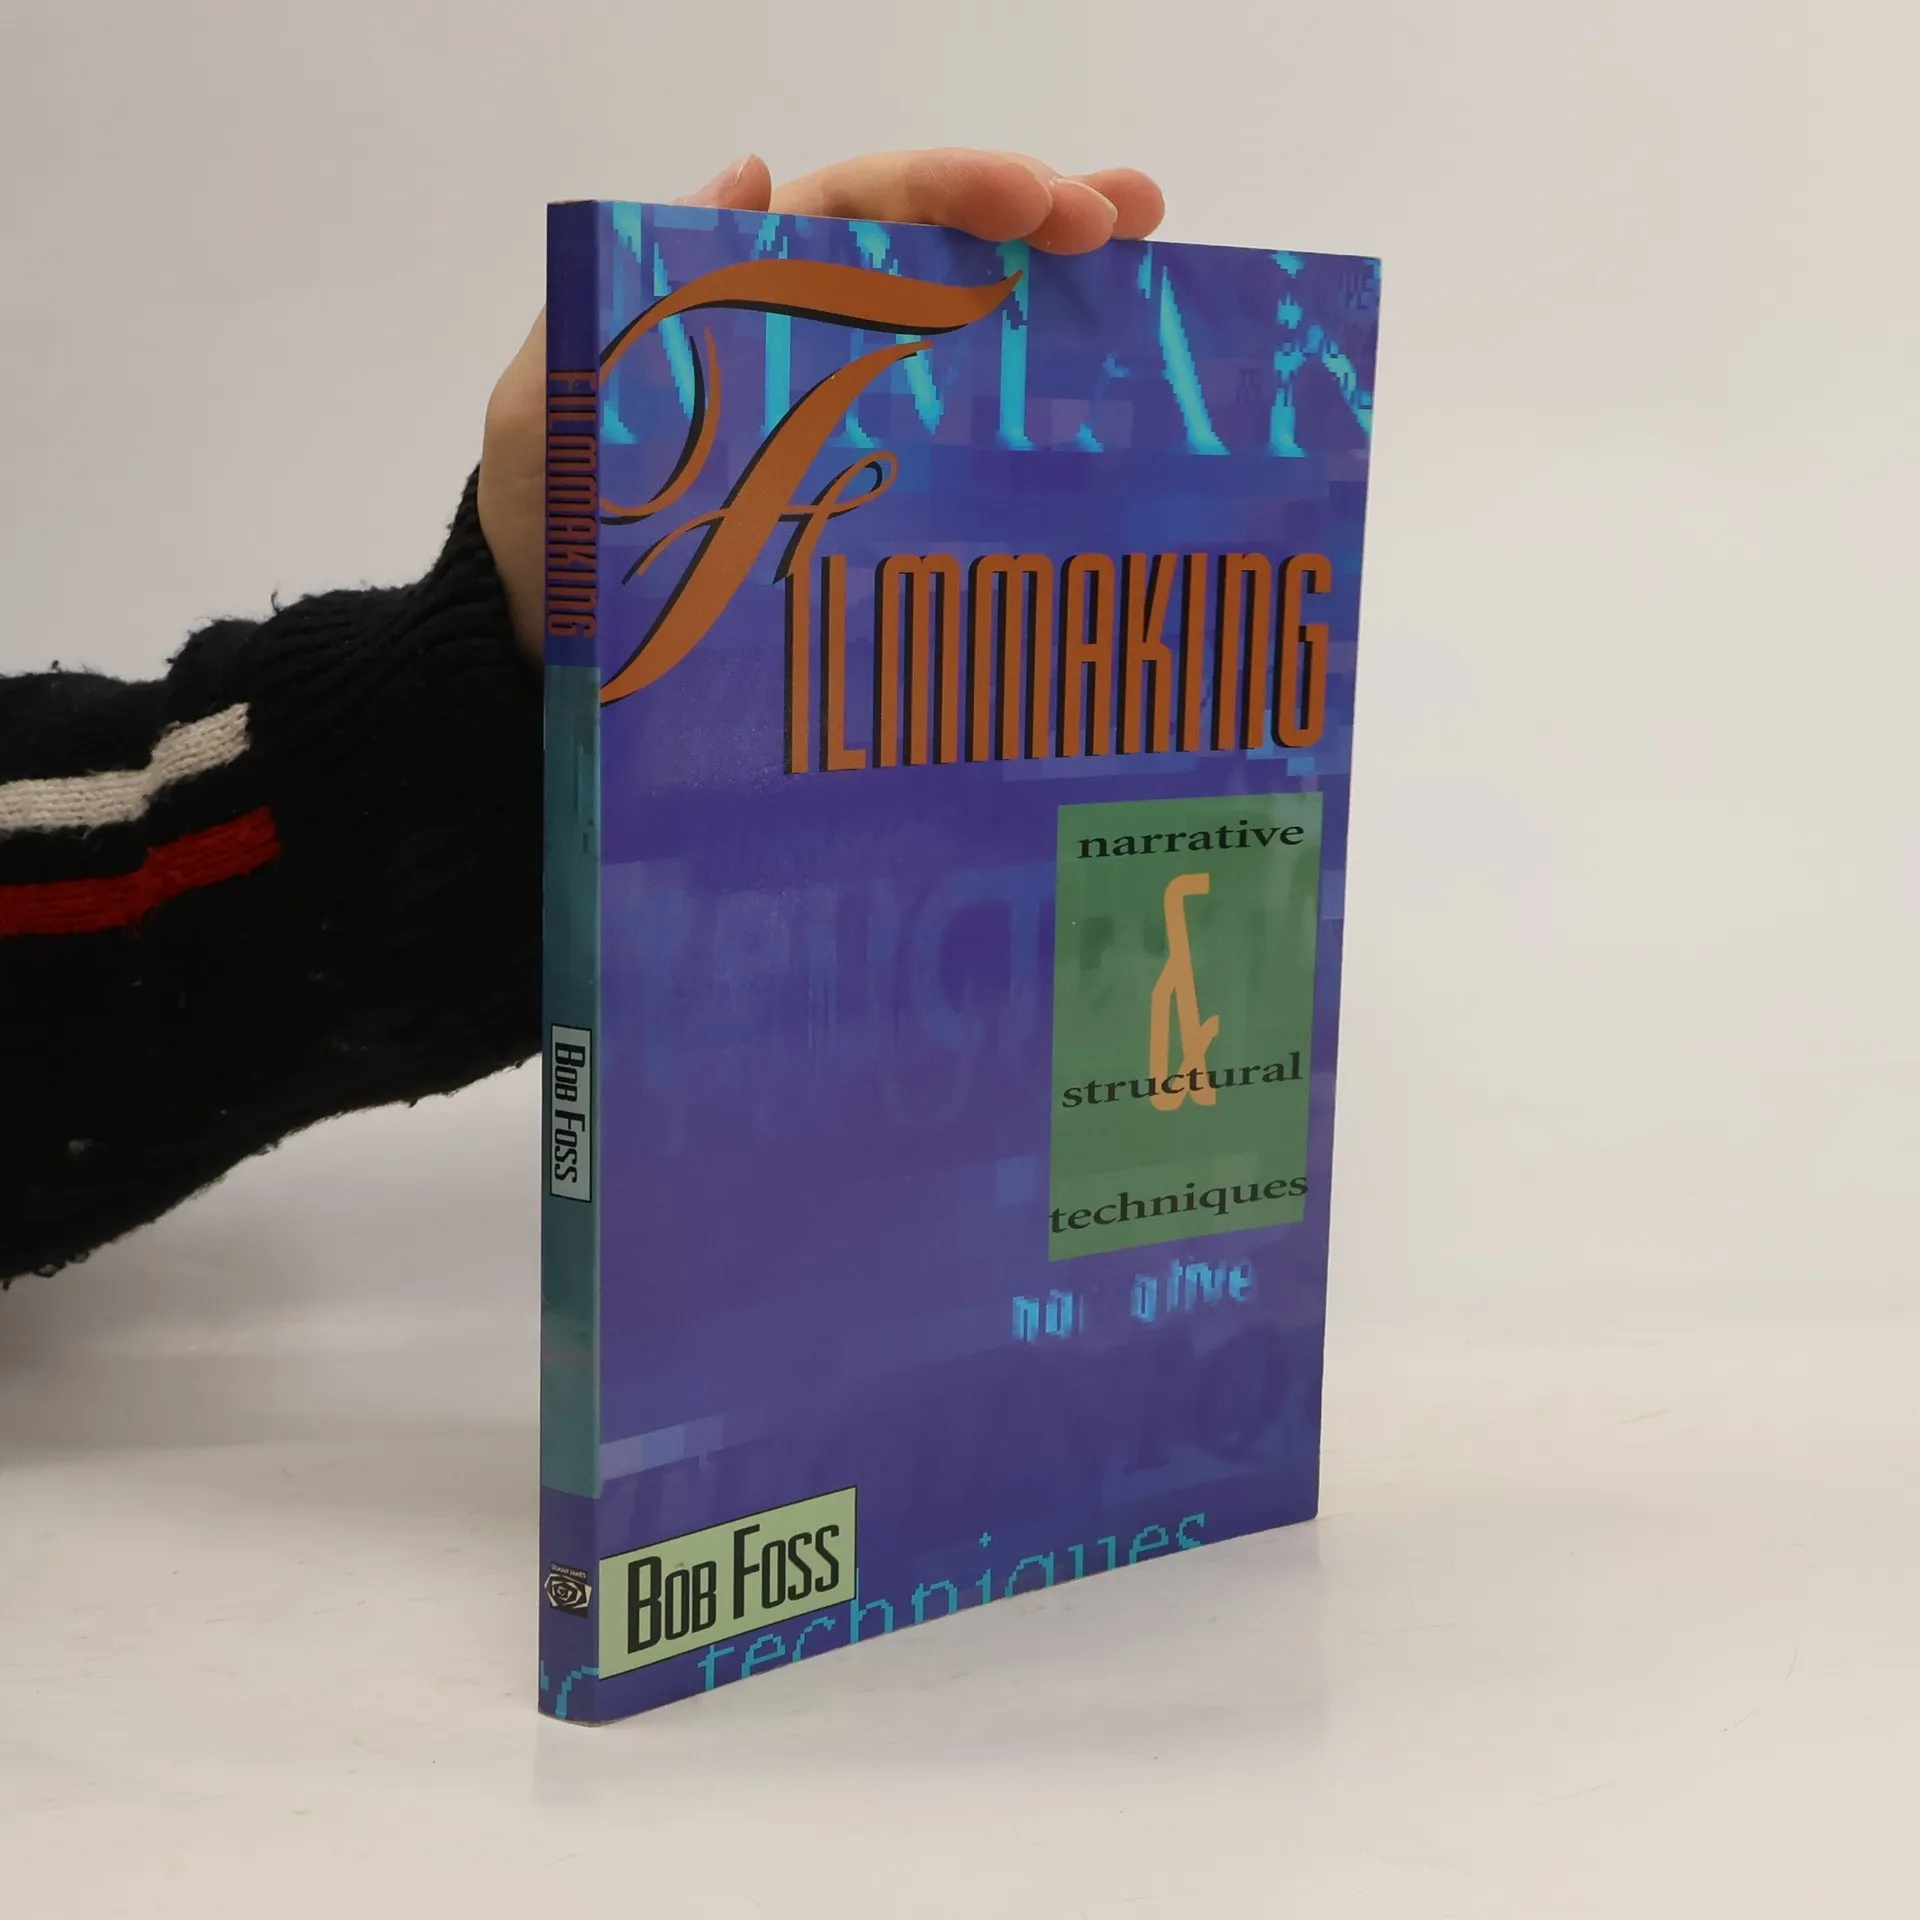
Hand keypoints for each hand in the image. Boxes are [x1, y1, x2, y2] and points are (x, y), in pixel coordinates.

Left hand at [478, 151, 1165, 660]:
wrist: (550, 660)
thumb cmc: (544, 533)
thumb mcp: (554, 407)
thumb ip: (626, 301)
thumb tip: (749, 173)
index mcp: (735, 296)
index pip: (858, 210)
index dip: (951, 187)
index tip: (1037, 200)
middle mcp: (806, 345)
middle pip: (934, 252)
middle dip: (1034, 217)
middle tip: (1126, 218)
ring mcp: (846, 426)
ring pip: (963, 335)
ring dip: (1058, 291)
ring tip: (1154, 259)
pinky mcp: (867, 506)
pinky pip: (957, 444)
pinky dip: (1030, 412)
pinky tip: (1105, 400)